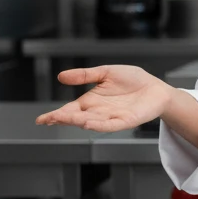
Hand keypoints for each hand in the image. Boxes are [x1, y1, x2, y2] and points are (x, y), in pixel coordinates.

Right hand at [35, 65, 172, 132]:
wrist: (155, 88)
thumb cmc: (133, 80)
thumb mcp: (105, 73)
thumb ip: (85, 75)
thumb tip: (61, 76)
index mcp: (91, 101)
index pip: (69, 109)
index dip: (56, 115)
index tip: (41, 120)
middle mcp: (99, 112)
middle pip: (77, 117)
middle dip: (64, 118)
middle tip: (51, 119)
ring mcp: (112, 117)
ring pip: (92, 122)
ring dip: (79, 121)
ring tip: (65, 119)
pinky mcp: (126, 121)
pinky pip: (111, 125)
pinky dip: (99, 125)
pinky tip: (88, 124)